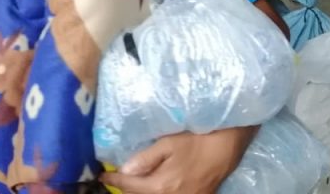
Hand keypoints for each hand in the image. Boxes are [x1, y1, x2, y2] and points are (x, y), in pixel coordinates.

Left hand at [101, 127, 256, 193]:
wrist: (227, 147)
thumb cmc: (196, 140)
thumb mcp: (168, 143)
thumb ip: (145, 159)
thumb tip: (124, 169)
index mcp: (161, 186)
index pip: (129, 187)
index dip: (113, 182)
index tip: (102, 177)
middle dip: (125, 190)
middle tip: (114, 179)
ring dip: (139, 192)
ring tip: (130, 183)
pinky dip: (155, 192)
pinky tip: (152, 184)